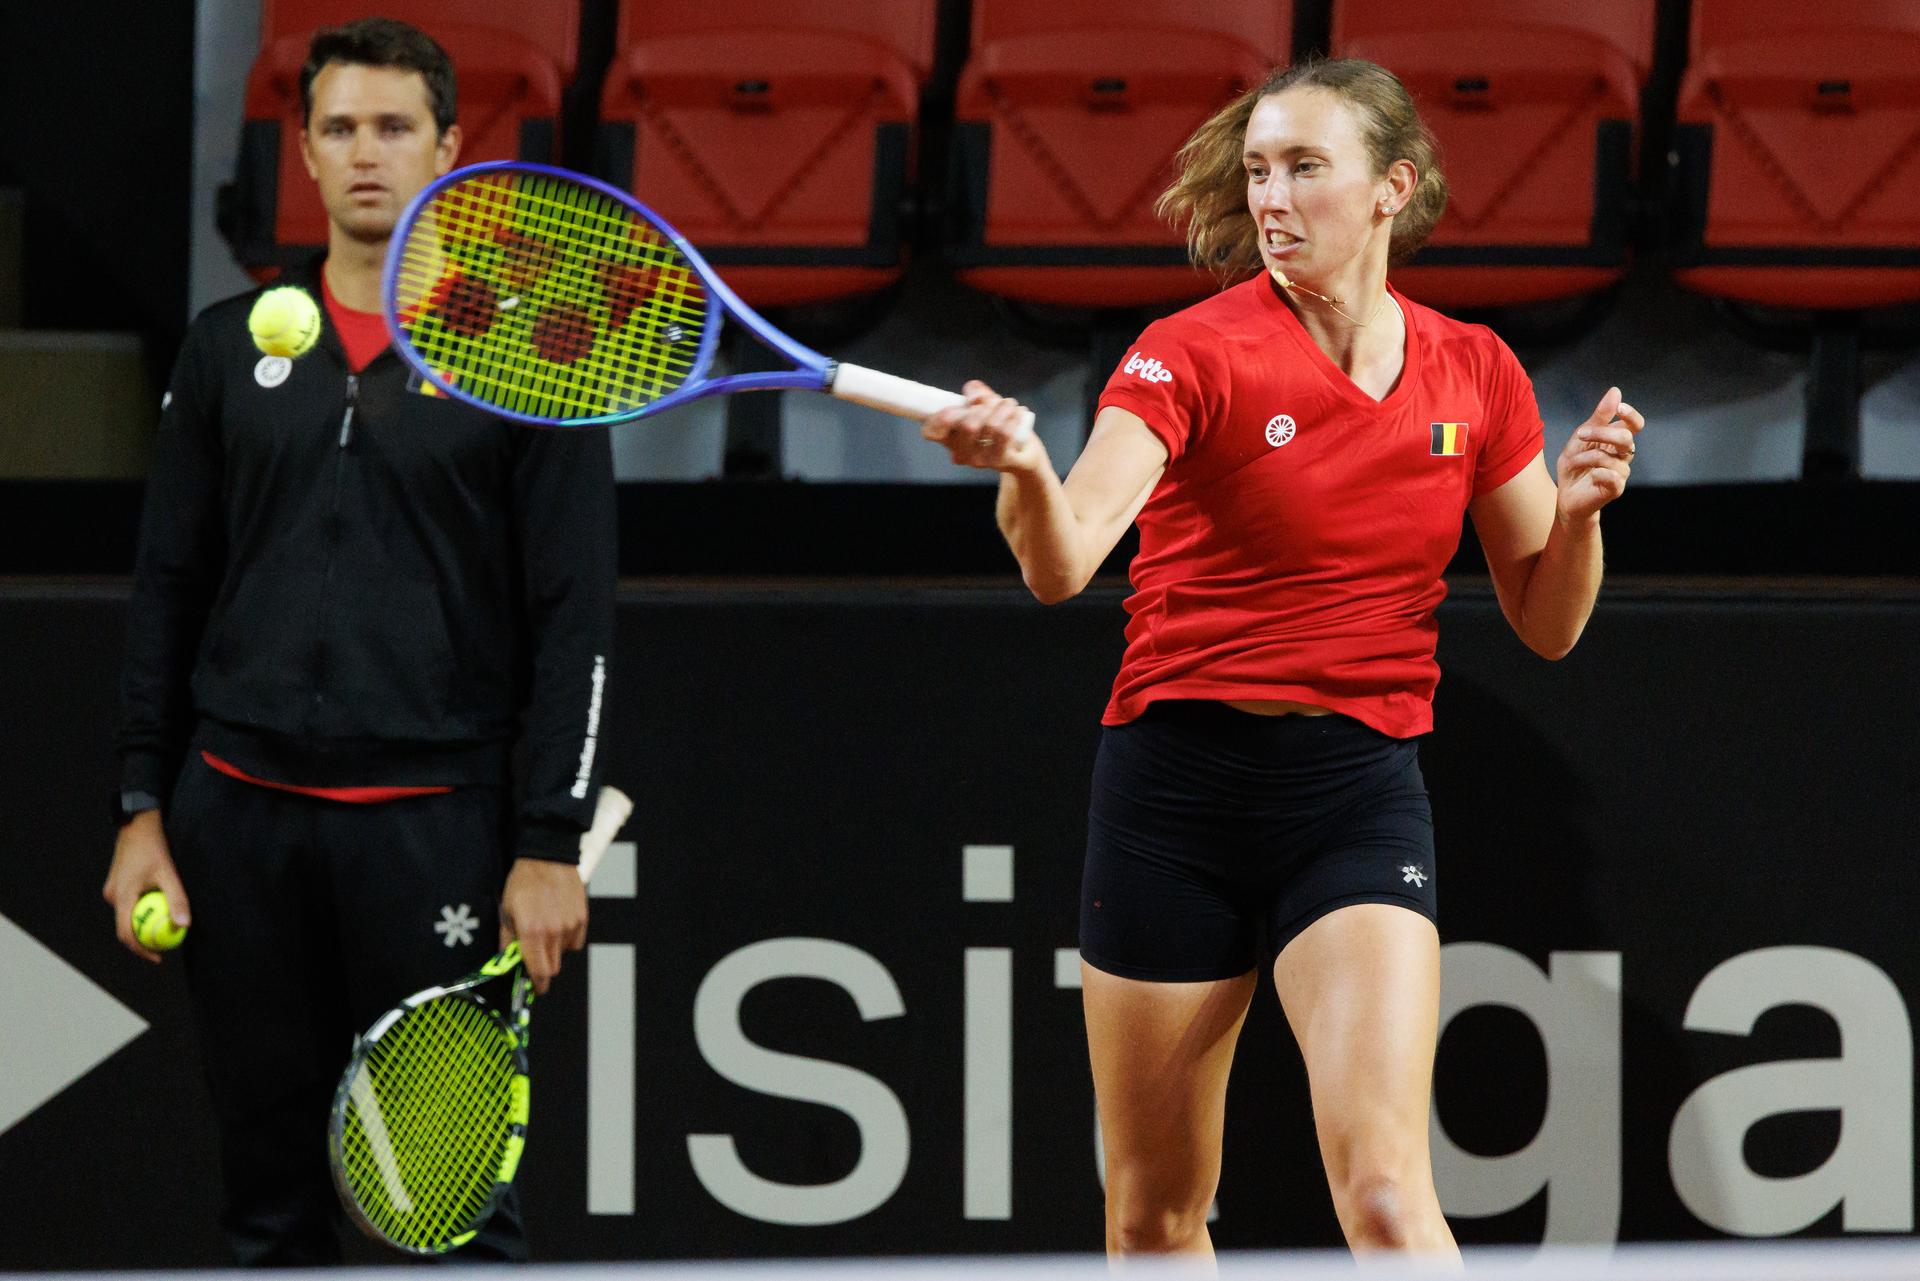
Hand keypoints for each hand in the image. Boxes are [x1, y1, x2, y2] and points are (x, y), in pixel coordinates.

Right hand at [102, 811, 189, 963]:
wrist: (137, 826)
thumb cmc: (154, 848)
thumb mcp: (169, 874)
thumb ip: (177, 899)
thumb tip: (184, 925)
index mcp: (122, 896)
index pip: (126, 933)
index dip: (141, 949)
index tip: (158, 957)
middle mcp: (113, 896)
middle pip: (124, 928)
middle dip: (143, 941)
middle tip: (164, 948)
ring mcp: (112, 890)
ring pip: (126, 916)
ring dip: (143, 925)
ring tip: (164, 929)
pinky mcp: (116, 885)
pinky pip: (128, 905)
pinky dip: (141, 912)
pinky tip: (159, 909)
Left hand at [499, 857, 587, 995]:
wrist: (548, 857)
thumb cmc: (523, 883)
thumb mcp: (506, 910)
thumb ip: (506, 939)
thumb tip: (506, 961)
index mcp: (532, 932)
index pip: (539, 972)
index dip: (537, 985)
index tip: (534, 987)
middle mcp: (554, 932)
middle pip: (553, 968)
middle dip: (542, 966)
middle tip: (533, 954)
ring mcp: (571, 925)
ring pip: (563, 954)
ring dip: (554, 951)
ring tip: (545, 930)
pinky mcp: (582, 918)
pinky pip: (575, 941)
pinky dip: (567, 939)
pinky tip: (558, 922)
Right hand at [922, 381, 1044, 473]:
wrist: (1021, 450)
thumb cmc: (995, 423)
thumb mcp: (982, 403)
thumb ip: (974, 392)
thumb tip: (975, 399)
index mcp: (949, 438)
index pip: (931, 431)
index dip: (938, 418)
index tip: (956, 408)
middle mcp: (961, 453)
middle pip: (967, 424)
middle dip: (985, 405)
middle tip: (993, 402)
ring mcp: (980, 460)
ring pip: (990, 425)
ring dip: (1003, 407)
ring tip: (1009, 403)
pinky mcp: (1000, 462)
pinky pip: (1006, 434)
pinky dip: (1013, 417)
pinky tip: (1017, 412)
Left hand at [1555, 386, 1643, 523]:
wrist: (1567, 495)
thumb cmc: (1575, 465)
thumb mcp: (1581, 437)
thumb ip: (1599, 417)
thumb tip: (1616, 391)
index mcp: (1617, 441)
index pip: (1635, 425)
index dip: (1631, 415)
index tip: (1619, 408)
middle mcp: (1623, 455)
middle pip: (1625, 437)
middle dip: (1601, 433)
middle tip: (1580, 434)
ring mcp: (1621, 472)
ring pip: (1610, 457)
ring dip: (1585, 456)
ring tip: (1572, 461)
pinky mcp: (1616, 488)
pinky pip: (1611, 475)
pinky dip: (1596, 472)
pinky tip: (1589, 475)